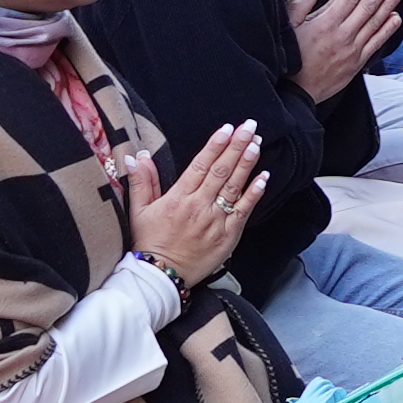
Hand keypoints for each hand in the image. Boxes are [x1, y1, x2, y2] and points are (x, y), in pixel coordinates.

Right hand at [132, 121, 272, 288]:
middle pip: (221, 171)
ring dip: (247, 163)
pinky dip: (255, 193)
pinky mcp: (228, 235)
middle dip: (236, 146)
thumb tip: (138, 156)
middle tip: (249, 126)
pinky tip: (264, 177)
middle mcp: (199, 206)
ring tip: (256, 143)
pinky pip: (244, 210)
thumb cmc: (149, 243)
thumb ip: (142, 182)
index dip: (215, 145)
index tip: (227, 128)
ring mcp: (216, 220)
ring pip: (234, 187)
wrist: (161, 277)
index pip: (200, 165)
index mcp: (178, 198)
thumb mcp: (138, 211)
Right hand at [290, 0, 402, 96]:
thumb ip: (299, 6)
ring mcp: (352, 49)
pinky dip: (387, 29)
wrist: (297, 92)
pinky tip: (395, 18)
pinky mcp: (357, 62)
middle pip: (367, 7)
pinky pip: (377, 43)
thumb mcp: (287, 28)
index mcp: (325, 23)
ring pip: (375, 22)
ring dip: (388, 5)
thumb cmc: (291, 58)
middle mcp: (342, 35)